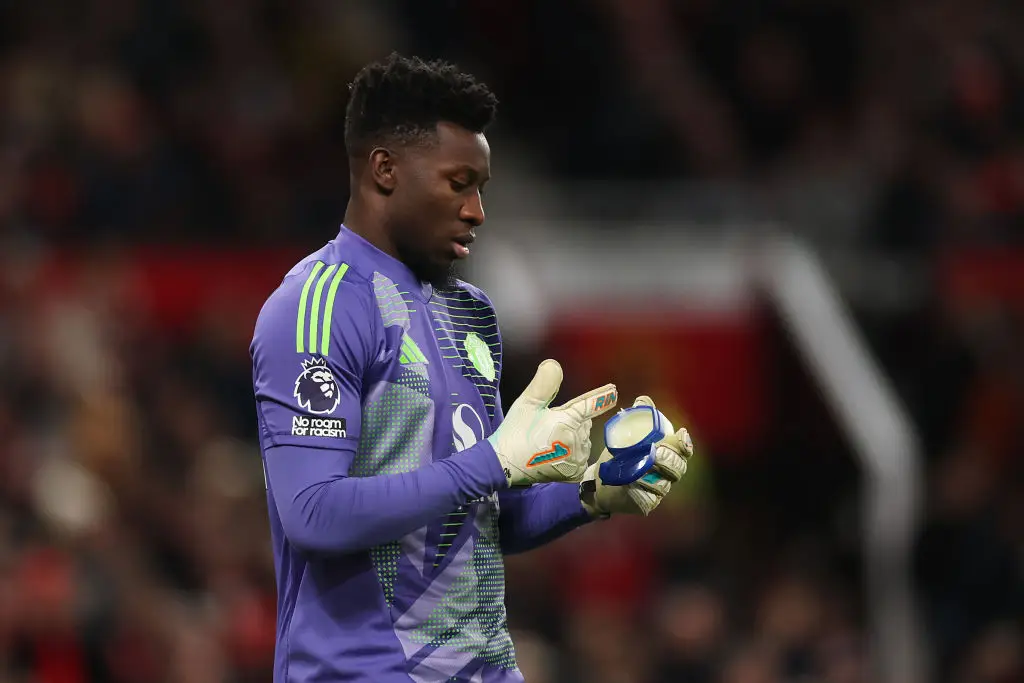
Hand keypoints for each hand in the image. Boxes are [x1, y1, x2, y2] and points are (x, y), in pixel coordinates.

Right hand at [489, 359, 617, 485]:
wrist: (505, 464)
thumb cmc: (516, 432)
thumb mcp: (527, 404)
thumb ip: (544, 383)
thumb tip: (555, 364)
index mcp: (567, 421)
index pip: (590, 405)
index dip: (602, 397)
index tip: (613, 391)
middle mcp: (576, 440)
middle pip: (584, 423)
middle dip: (573, 420)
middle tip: (550, 425)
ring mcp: (576, 458)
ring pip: (584, 438)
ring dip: (574, 436)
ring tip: (551, 440)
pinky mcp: (574, 472)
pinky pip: (581, 455)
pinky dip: (573, 451)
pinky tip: (558, 452)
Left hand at [580, 396, 692, 516]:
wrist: (599, 482)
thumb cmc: (618, 457)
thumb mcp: (626, 436)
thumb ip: (636, 418)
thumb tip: (643, 400)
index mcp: (666, 456)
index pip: (683, 450)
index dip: (685, 444)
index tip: (680, 435)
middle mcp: (666, 475)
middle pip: (678, 468)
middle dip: (669, 459)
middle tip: (656, 451)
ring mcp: (658, 492)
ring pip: (664, 484)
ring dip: (652, 475)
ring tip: (640, 468)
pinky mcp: (646, 504)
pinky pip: (648, 498)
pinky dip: (640, 490)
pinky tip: (631, 485)